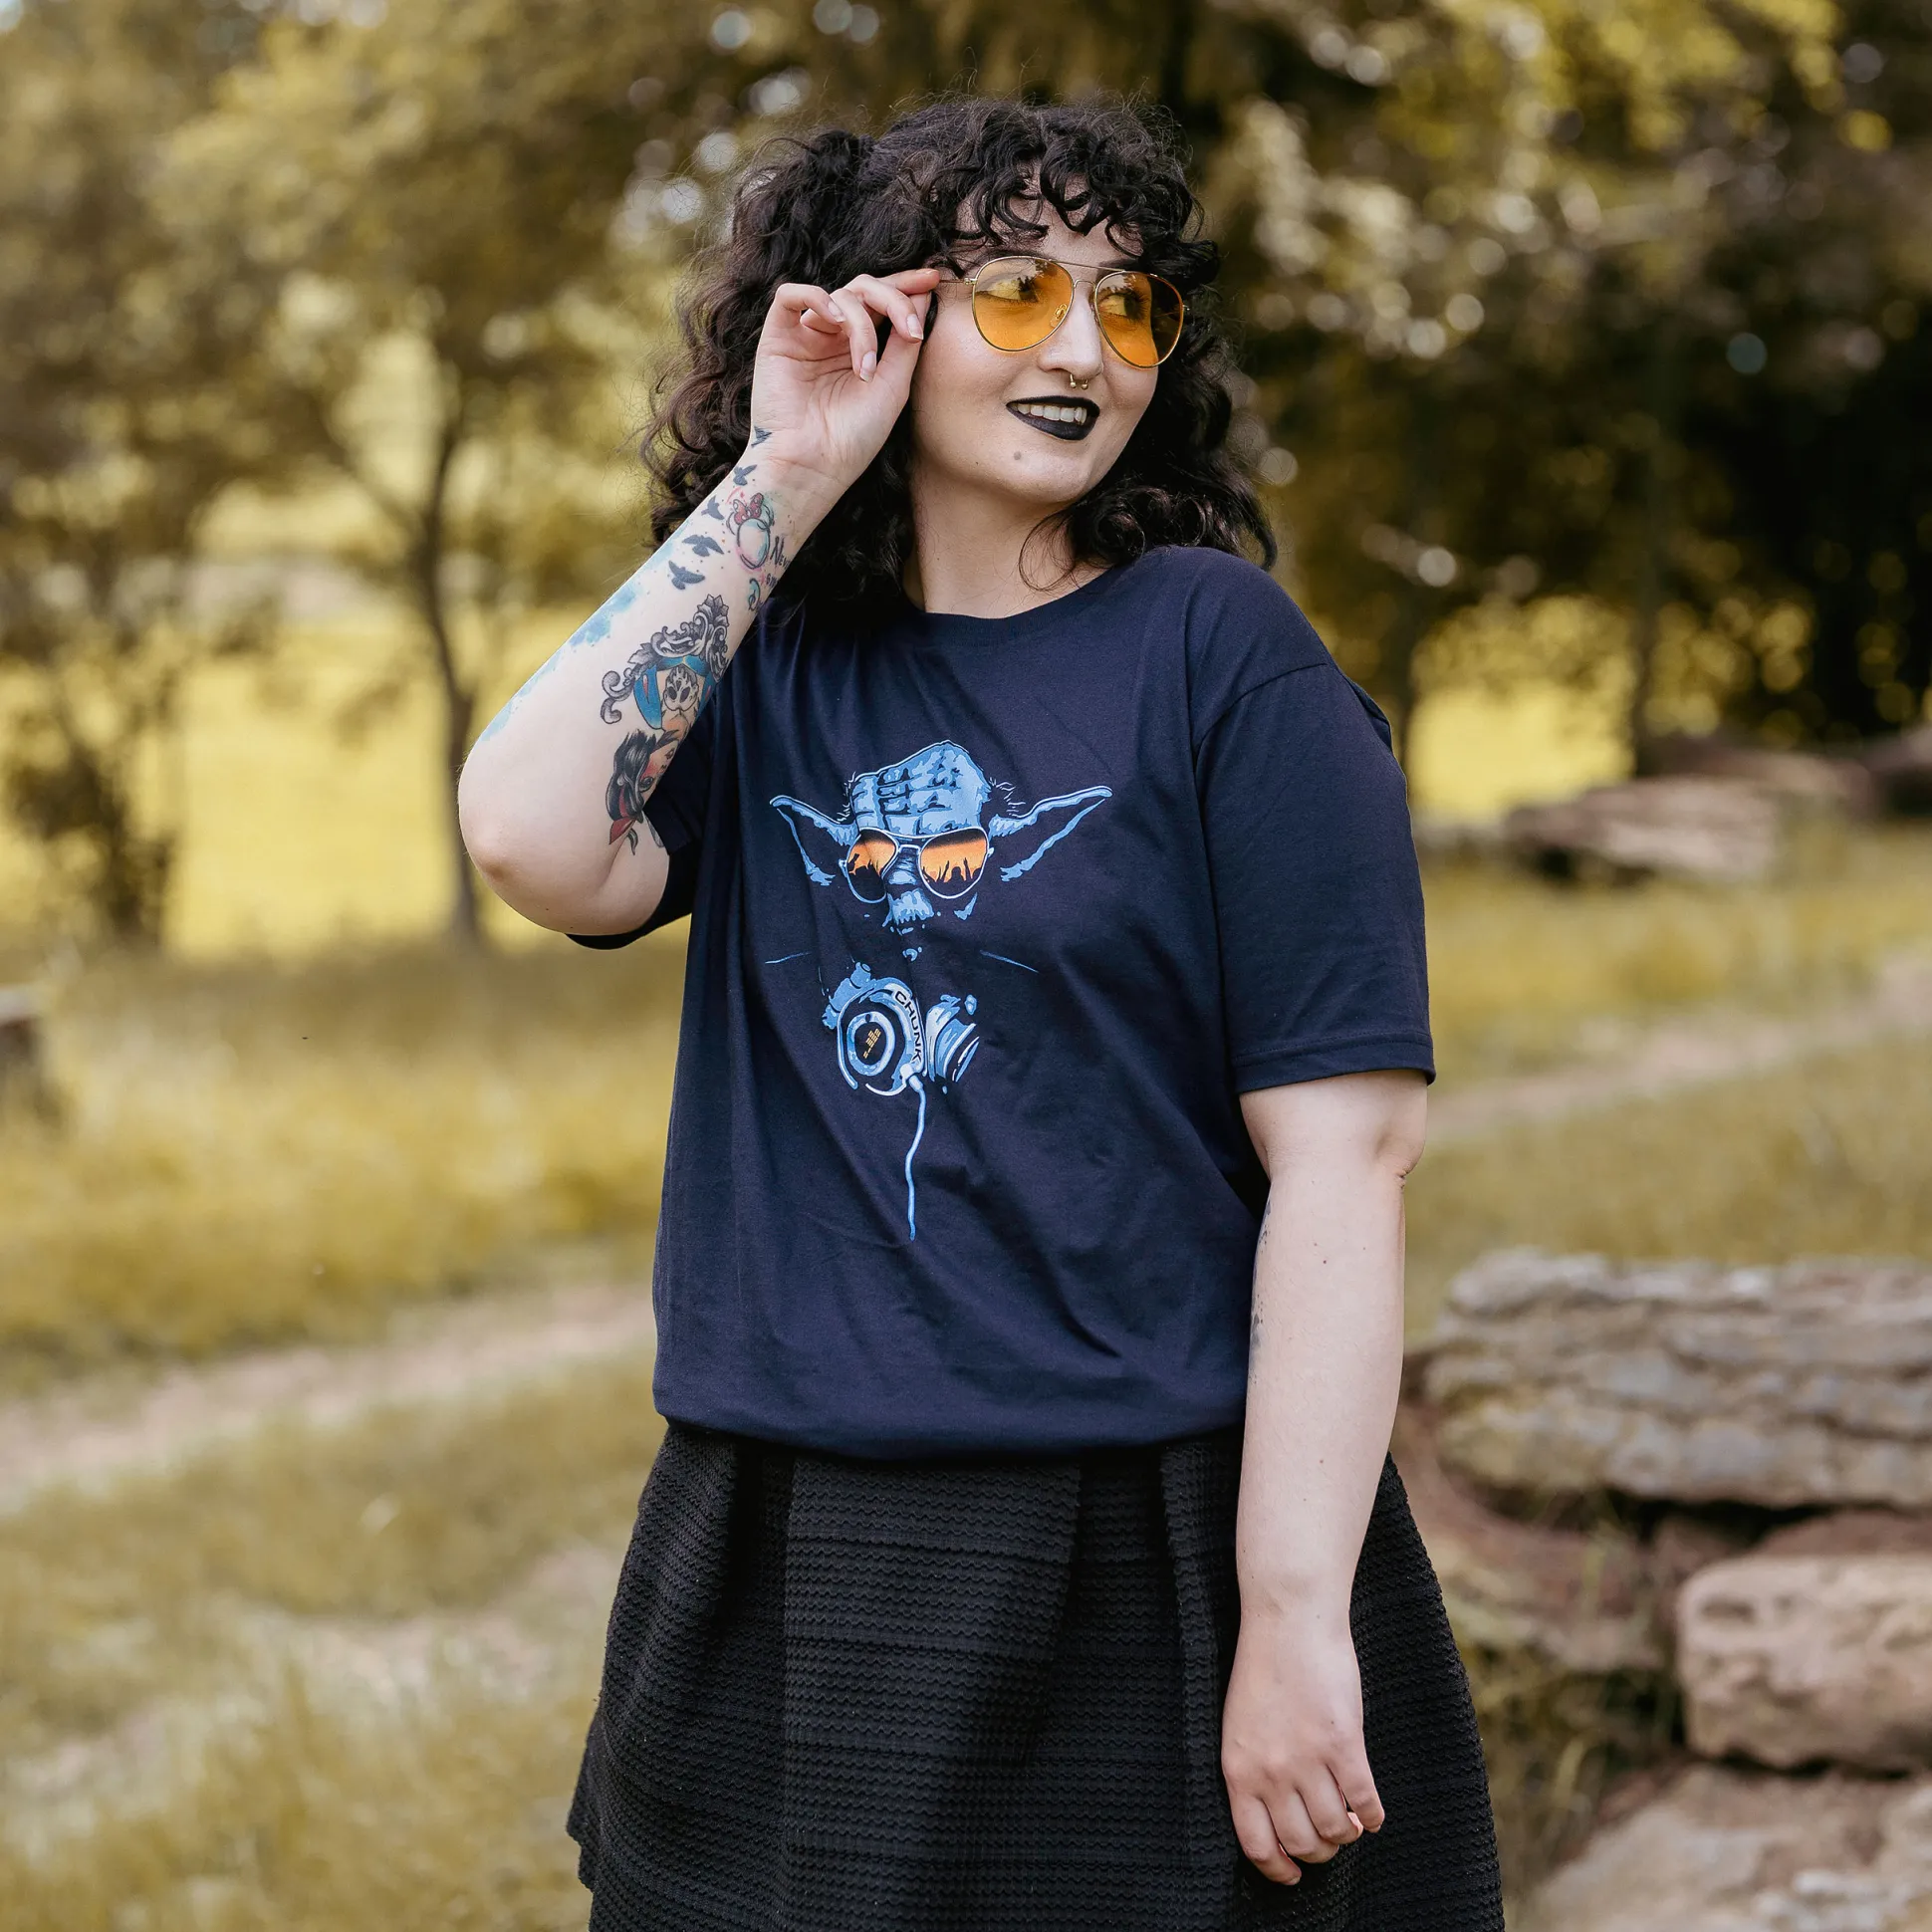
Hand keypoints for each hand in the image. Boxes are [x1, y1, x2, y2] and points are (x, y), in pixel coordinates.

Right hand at [747, 266, 941, 509]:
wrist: (813, 465)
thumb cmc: (853, 437)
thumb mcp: (892, 386)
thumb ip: (905, 342)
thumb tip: (920, 297)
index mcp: (860, 348)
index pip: (882, 303)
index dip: (906, 285)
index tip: (933, 278)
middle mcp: (833, 338)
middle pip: (864, 289)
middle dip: (892, 298)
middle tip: (909, 328)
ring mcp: (806, 336)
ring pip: (839, 295)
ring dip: (861, 326)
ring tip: (865, 369)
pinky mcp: (777, 338)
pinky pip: (791, 295)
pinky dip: (816, 298)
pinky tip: (833, 321)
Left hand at [1221, 1605, 1383, 1885]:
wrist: (1288, 1621)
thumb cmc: (1264, 1669)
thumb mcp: (1241, 1726)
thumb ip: (1255, 1770)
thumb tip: (1279, 1816)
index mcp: (1238, 1770)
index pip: (1257, 1844)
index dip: (1279, 1869)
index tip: (1293, 1876)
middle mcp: (1271, 1773)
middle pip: (1301, 1843)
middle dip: (1319, 1851)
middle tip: (1329, 1838)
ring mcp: (1308, 1760)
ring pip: (1334, 1829)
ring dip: (1346, 1833)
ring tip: (1349, 1822)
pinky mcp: (1344, 1745)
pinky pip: (1364, 1802)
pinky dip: (1372, 1816)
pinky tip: (1372, 1814)